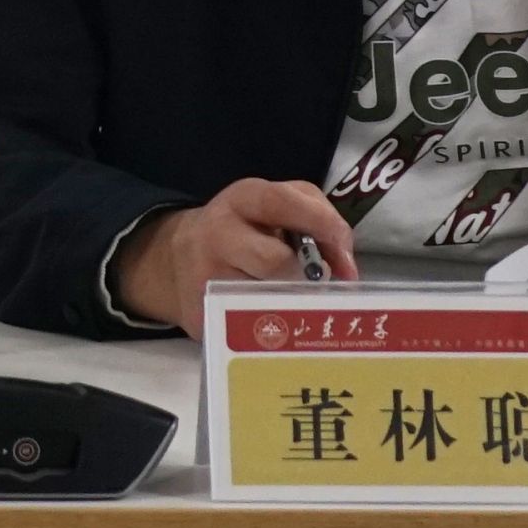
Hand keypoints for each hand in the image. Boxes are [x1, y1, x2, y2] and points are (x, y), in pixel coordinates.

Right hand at [112, 177, 358, 325]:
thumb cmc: (248, 229)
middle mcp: (218, 233)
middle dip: (302, 276)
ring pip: (266, 300)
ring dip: (289, 304)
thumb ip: (319, 220)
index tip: (344, 256)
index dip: (320, 224)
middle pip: (274, 261)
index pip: (282, 202)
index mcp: (242, 199)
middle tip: (312, 284)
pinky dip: (270, 327)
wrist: (181, 257)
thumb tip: (346, 270)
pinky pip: (250, 328)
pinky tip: (273, 320)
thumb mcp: (278, 207)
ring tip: (291, 300)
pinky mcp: (201, 314)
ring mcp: (205, 276)